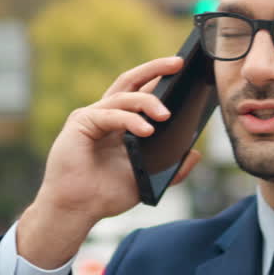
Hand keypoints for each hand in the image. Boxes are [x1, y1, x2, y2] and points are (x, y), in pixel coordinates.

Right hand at [16, 56, 203, 268]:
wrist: (77, 210)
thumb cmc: (105, 195)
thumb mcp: (147, 180)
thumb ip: (172, 169)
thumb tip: (196, 153)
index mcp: (120, 123)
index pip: (142, 92)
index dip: (161, 79)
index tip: (184, 71)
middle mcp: (105, 114)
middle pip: (131, 81)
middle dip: (155, 68)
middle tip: (178, 63)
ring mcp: (92, 116)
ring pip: (124, 97)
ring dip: (148, 102)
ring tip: (167, 115)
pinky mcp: (81, 123)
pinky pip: (110, 115)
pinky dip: (130, 120)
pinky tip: (147, 129)